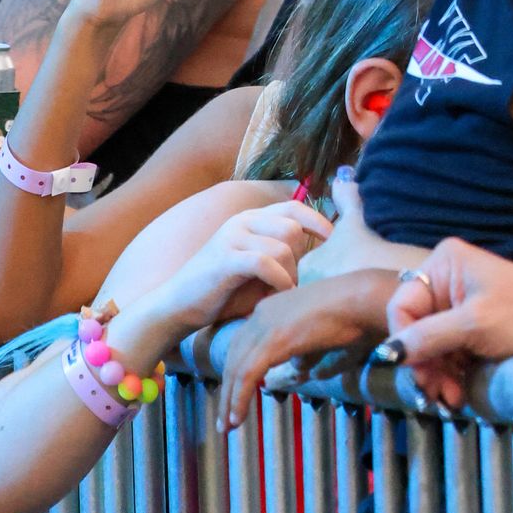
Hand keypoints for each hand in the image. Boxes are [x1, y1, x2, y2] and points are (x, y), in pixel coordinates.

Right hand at [155, 199, 332, 343]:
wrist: (179, 306)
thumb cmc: (221, 292)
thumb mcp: (254, 268)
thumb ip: (278, 257)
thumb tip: (314, 258)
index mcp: (250, 220)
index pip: (293, 206)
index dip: (317, 220)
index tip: (333, 239)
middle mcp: (242, 221)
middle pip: (293, 227)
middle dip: (301, 258)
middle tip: (293, 284)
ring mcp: (232, 237)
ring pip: (282, 246)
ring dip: (290, 274)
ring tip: (283, 294)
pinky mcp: (225, 258)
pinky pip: (265, 262)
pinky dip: (278, 280)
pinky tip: (276, 295)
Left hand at [215, 267, 396, 428]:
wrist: (364, 301)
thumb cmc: (353, 320)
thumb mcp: (325, 345)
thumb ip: (310, 359)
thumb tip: (304, 375)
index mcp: (273, 309)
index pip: (245, 345)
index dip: (238, 373)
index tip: (236, 397)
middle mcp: (263, 313)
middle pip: (235, 356)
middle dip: (229, 389)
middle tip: (226, 419)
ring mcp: (266, 324)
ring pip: (237, 368)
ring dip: (231, 400)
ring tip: (229, 426)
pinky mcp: (274, 340)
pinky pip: (248, 374)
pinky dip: (240, 398)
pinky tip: (238, 418)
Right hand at [385, 241, 512, 411]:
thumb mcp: (475, 326)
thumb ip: (429, 337)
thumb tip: (386, 353)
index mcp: (444, 264)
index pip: (402, 305)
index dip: (404, 342)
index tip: (419, 376)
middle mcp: (446, 279)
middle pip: (414, 328)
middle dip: (424, 364)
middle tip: (438, 395)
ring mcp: (457, 303)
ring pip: (428, 345)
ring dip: (437, 375)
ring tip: (453, 398)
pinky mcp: (469, 327)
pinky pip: (446, 352)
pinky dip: (449, 374)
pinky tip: (458, 391)